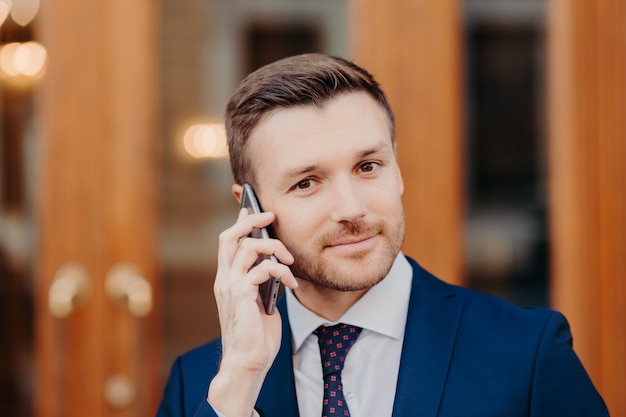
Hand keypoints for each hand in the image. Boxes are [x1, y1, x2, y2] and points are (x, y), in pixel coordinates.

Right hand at [208, 208, 296, 415]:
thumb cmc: (256, 335)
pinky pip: (263, 268)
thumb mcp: (259, 301)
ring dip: (274, 247)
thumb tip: (274, 263)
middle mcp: (224, 279)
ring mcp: (230, 286)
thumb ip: (261, 282)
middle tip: (270, 216)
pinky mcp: (241, 295)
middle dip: (250, 220)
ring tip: (289, 260)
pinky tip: (292, 284)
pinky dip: (282, 271)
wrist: (248, 362)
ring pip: (248, 248)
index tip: (251, 210)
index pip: (227, 243)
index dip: (238, 223)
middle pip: (229, 237)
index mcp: (227, 280)